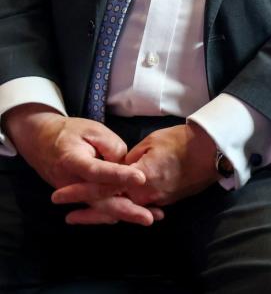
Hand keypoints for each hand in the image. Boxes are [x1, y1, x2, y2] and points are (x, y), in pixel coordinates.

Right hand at [3, 105, 157, 225]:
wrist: (41, 141)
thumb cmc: (71, 132)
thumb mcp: (92, 130)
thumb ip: (112, 147)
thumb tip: (127, 167)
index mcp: (72, 160)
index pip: (97, 171)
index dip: (118, 176)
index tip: (141, 178)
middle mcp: (70, 183)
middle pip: (99, 199)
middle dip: (125, 210)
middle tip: (149, 217)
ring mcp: (73, 194)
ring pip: (100, 207)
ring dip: (125, 214)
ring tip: (151, 217)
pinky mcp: (79, 197)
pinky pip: (98, 207)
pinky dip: (116, 212)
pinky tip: (137, 214)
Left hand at [51, 123, 217, 218]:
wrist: (213, 150)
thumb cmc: (182, 141)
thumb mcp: (151, 143)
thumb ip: (130, 159)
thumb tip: (119, 168)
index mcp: (140, 178)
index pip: (103, 187)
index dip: (80, 191)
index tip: (60, 195)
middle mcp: (147, 195)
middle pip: (113, 208)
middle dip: (90, 213)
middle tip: (69, 217)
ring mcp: (159, 200)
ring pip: (127, 209)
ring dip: (107, 213)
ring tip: (87, 215)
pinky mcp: (168, 200)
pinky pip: (142, 207)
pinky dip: (127, 208)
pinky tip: (117, 209)